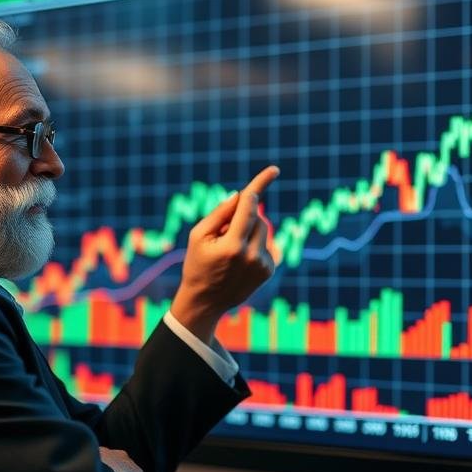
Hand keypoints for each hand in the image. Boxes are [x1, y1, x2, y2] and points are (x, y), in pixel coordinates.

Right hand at [170, 165, 280, 342]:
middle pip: (256, 217)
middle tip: (224, 233)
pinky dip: (254, 244)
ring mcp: (263, 265)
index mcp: (232, 246)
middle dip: (243, 217)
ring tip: (231, 250)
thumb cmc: (197, 264)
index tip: (274, 169)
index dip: (259, 185)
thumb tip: (241, 196)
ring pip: (263, 230)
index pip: (248, 207)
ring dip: (249, 230)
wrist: (206, 301)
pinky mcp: (269, 270)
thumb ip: (219, 214)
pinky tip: (240, 260)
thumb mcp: (198, 236)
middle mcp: (252, 255)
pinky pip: (266, 243)